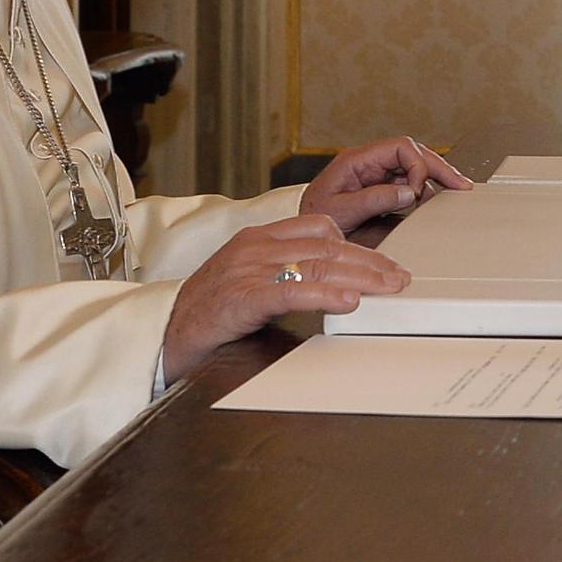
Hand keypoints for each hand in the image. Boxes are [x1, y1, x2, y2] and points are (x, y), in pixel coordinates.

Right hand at [161, 215, 403, 383]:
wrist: (162, 334)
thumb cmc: (206, 311)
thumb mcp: (245, 279)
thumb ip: (282, 271)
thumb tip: (330, 280)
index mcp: (257, 238)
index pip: (318, 227)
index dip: (355, 243)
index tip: (381, 261)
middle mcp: (255, 247)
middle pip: (326, 246)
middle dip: (369, 261)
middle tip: (398, 277)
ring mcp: (248, 270)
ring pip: (317, 263)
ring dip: (360, 277)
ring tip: (388, 288)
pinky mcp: (242, 298)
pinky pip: (292, 290)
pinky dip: (325, 294)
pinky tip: (348, 301)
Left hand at [299, 135, 471, 243]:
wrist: (302, 239)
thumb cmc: (311, 220)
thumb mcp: (340, 211)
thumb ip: (373, 199)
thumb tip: (408, 191)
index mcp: (357, 161)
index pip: (400, 147)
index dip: (417, 165)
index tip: (418, 191)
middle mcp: (368, 164)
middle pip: (413, 155)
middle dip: (438, 168)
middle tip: (460, 185)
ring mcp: (375, 177)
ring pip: (414, 168)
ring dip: (435, 178)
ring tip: (455, 191)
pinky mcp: (378, 192)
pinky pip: (407, 185)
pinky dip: (425, 191)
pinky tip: (436, 200)